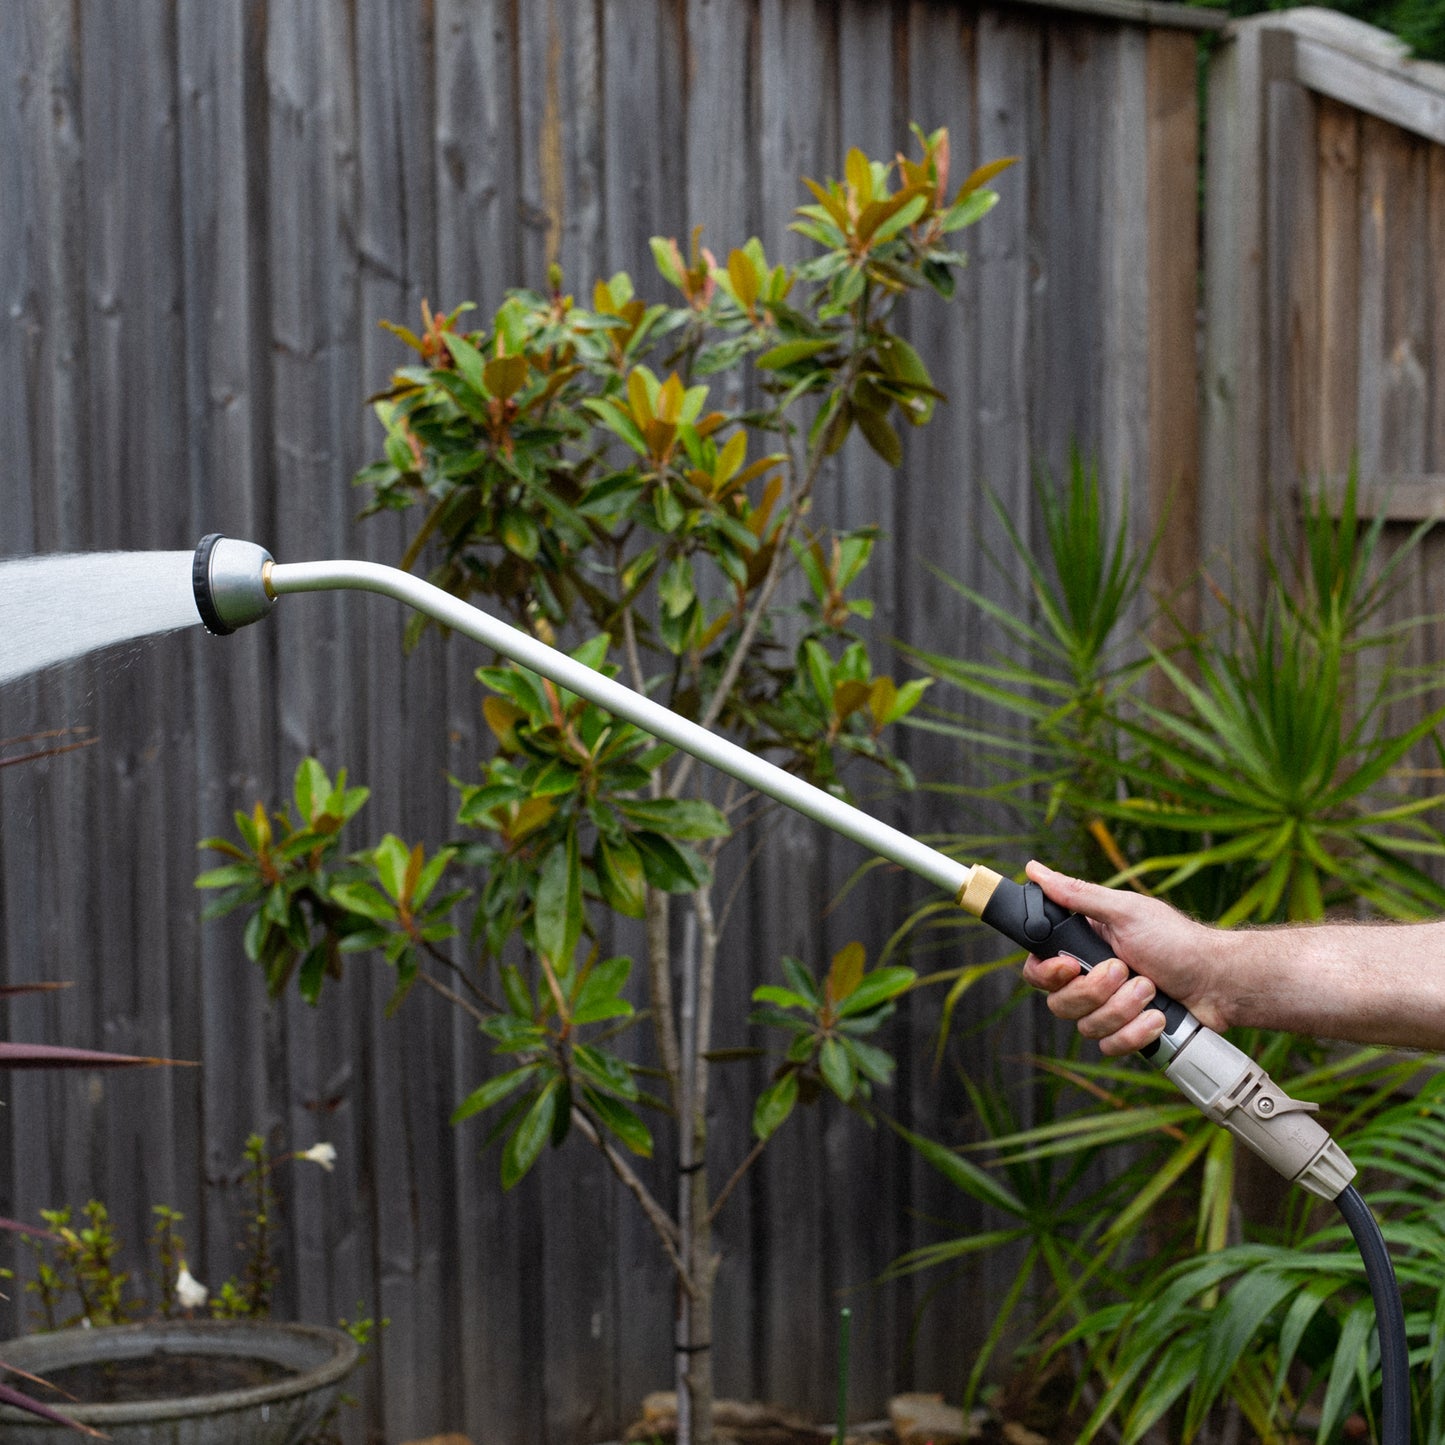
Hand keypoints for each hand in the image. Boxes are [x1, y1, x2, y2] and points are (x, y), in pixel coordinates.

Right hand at [1019, 860, 1228, 1054]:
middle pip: (1060, 1003)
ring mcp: (1108, 1010)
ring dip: (1124, 1008)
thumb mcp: (1125, 911)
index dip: (1048, 974)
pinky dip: (1137, 1032)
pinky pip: (1110, 1046)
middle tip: (1126, 970)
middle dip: (1097, 991)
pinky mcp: (1126, 1034)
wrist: (1220, 982)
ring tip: (1152, 990)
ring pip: (1087, 1026)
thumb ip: (1077, 895)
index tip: (1071, 967)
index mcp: (1084, 948)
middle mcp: (1091, 981)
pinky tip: (1157, 1017)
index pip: (1038, 970)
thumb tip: (1036, 870)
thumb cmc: (1177, 940)